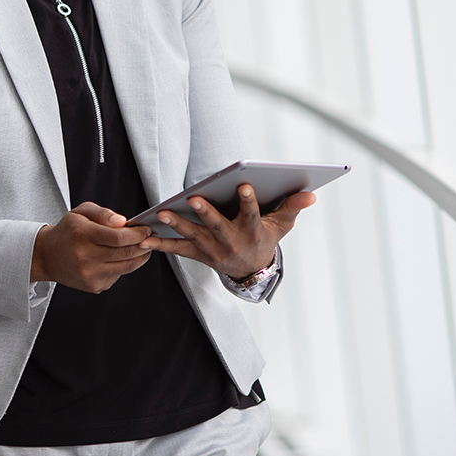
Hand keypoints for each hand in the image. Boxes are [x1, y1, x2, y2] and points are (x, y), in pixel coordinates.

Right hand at [30, 202, 151, 292]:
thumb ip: (103, 213)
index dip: (138, 233)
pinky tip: (122, 257)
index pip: (118, 237)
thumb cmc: (67, 232)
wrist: (47, 257)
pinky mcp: (93, 286)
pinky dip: (125, 265)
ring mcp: (89, 275)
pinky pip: (118, 275)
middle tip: (151, 237)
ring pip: (126, 267)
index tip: (146, 229)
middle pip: (126, 253)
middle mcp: (85, 258)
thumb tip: (123, 222)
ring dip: (140, 256)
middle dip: (144, 244)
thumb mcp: (81, 212)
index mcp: (82, 235)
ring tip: (143, 247)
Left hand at [139, 184, 315, 278]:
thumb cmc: (265, 237)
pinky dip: (160, 244)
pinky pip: (177, 249)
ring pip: (193, 236)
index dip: (249, 201)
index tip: (245, 185)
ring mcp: (213, 250)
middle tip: (194, 197)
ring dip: (177, 225)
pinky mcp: (197, 254)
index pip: (252, 214)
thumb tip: (310, 193)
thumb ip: (292, 206)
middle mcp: (232, 242)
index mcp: (252, 231)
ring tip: (162, 213)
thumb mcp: (282, 224)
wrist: (251, 270)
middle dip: (206, 213)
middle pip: (218, 226)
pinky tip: (144, 237)